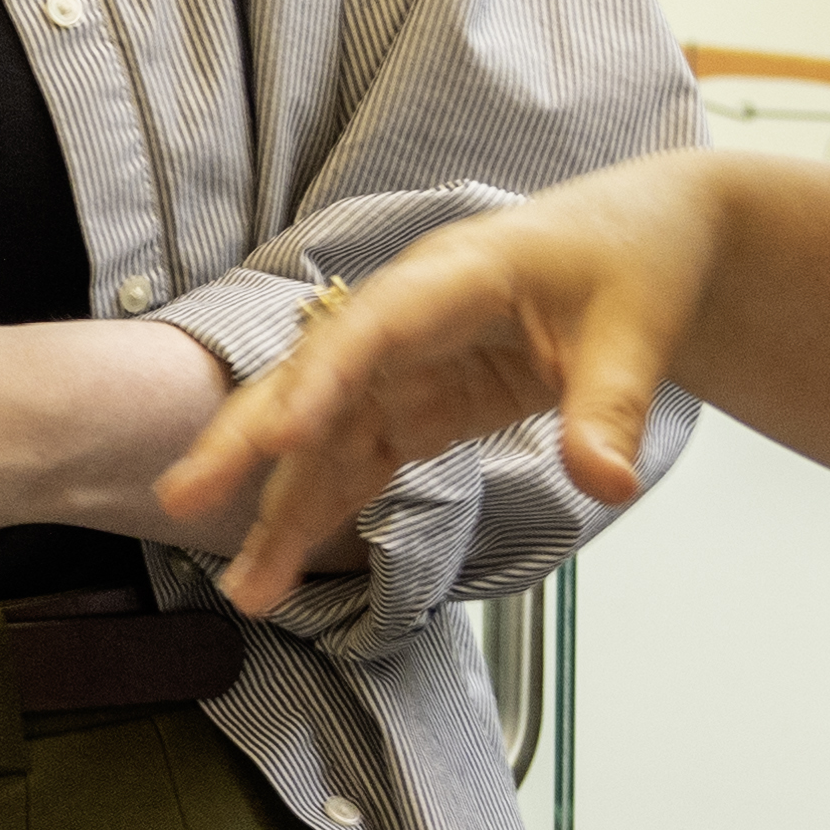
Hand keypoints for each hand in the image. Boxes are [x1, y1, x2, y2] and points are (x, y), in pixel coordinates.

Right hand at [153, 158, 733, 614]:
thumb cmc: (632, 260)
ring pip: (325, 438)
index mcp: (457, 275)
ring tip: (246, 588)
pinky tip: (282, 562)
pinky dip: (323, 510)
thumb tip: (603, 479)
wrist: (643, 241)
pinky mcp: (420, 402)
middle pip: (313, 379)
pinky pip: (358, 458)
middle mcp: (409, 318)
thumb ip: (610, 406)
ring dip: (282, 508)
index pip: (374, 329)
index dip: (324, 379)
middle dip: (248, 442)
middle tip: (186, 499)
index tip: (284, 435)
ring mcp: (407, 363)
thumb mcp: (640, 330)